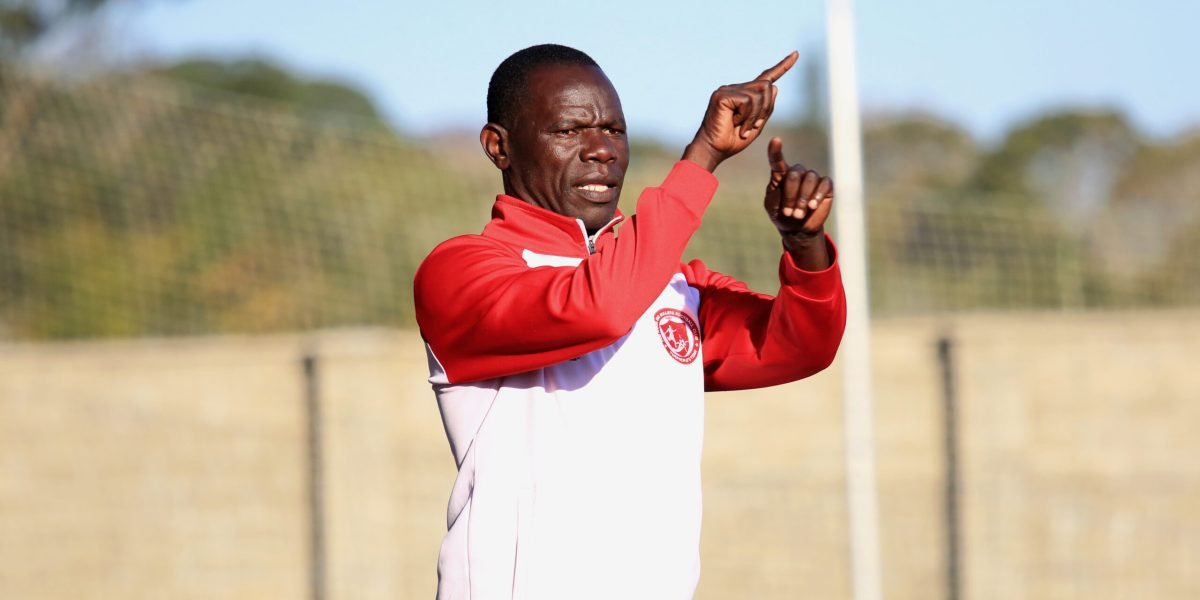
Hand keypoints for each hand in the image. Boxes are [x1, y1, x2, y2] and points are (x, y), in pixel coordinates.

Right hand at [682, 51, 797, 171]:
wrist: (714, 150)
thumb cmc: (732, 140)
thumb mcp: (756, 125)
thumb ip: (766, 108)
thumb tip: (775, 86)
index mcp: (745, 94)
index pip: (767, 77)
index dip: (783, 66)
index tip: (796, 54)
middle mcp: (736, 88)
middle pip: (766, 86)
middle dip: (765, 108)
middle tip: (753, 126)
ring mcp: (728, 89)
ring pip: (758, 94)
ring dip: (755, 116)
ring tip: (742, 127)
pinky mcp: (722, 95)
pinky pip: (747, 101)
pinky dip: (746, 117)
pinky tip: (734, 123)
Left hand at [763, 137, 833, 268]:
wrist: (797, 229)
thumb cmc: (782, 215)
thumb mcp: (772, 203)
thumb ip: (776, 188)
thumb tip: (787, 173)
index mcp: (781, 175)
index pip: (777, 160)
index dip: (776, 151)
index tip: (776, 140)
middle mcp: (798, 173)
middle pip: (795, 174)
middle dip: (791, 195)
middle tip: (789, 212)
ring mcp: (812, 178)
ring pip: (810, 179)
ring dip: (803, 198)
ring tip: (798, 214)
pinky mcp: (826, 186)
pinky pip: (824, 184)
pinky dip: (817, 195)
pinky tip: (813, 206)